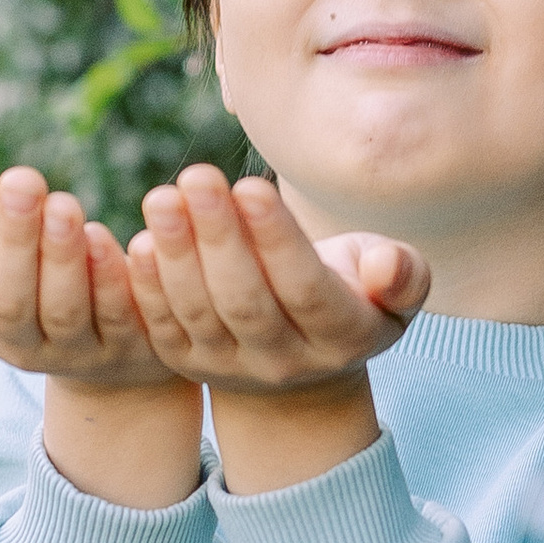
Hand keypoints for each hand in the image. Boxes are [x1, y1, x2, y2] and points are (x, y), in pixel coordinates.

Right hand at [0, 168, 191, 394]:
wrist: (113, 356)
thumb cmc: (39, 293)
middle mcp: (22, 348)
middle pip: (9, 302)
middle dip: (13, 240)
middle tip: (23, 180)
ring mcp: (76, 353)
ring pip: (63, 311)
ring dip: (61, 256)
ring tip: (64, 203)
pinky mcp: (128, 349)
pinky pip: (116, 316)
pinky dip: (109, 278)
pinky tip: (103, 236)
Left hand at [125, 166, 426, 400]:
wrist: (303, 366)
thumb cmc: (353, 297)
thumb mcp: (395, 290)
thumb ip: (403, 275)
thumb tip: (386, 266)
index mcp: (343, 338)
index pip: (306, 290)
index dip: (278, 241)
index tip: (252, 185)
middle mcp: (286, 362)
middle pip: (246, 301)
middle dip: (219, 236)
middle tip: (197, 176)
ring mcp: (233, 367)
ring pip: (199, 312)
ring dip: (177, 252)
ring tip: (163, 197)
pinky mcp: (189, 363)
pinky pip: (165, 325)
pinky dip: (148, 286)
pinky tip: (140, 240)